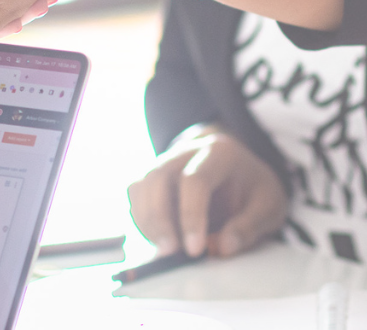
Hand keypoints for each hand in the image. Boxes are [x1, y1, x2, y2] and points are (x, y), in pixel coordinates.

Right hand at [127, 129, 287, 258]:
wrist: (239, 165)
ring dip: (146, 219)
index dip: (191, 215)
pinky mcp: (155, 176)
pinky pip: (136, 193)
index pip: (196, 180)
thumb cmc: (253, 186)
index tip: (195, 250)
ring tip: (164, 249)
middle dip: (159, 218)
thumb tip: (221, 249)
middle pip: (159, 177)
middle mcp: (186, 151)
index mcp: (219, 153)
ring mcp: (166, 161)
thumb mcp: (269, 205)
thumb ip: (248, 226)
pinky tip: (158, 238)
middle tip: (170, 252)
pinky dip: (140, 217)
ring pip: (142, 184)